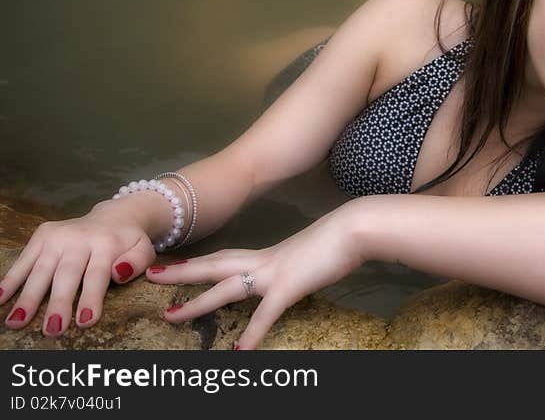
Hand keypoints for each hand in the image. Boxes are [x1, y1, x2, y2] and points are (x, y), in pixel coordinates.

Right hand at [1, 197, 158, 335]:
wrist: (113, 216)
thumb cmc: (128, 242)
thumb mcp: (144, 249)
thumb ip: (137, 262)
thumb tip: (118, 274)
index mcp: (107, 243)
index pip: (98, 274)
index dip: (91, 298)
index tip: (85, 321)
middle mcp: (81, 238)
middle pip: (67, 274)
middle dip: (58, 302)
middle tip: (52, 328)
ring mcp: (59, 236)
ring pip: (41, 269)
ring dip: (27, 297)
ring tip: (16, 322)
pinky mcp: (42, 235)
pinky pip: (24, 259)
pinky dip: (11, 279)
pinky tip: (0, 298)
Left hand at [146, 204, 364, 349]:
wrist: (353, 230)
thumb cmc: (337, 240)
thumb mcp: (307, 254)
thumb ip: (292, 265)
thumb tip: (290, 274)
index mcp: (266, 255)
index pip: (224, 257)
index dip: (197, 262)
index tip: (173, 265)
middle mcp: (262, 261)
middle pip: (212, 265)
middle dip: (180, 273)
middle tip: (150, 276)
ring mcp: (273, 273)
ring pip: (225, 287)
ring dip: (197, 302)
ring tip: (172, 317)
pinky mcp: (288, 287)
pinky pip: (264, 314)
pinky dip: (251, 334)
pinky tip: (239, 353)